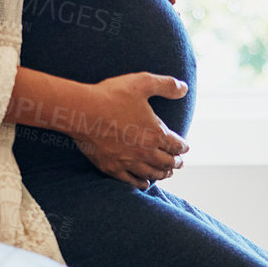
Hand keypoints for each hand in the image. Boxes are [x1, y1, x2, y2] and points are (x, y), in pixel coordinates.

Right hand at [68, 71, 189, 188]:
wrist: (82, 112)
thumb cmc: (112, 96)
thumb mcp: (142, 83)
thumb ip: (166, 85)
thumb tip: (184, 88)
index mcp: (156, 133)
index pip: (176, 145)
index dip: (183, 147)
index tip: (184, 148)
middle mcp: (145, 151)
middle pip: (166, 162)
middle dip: (175, 162)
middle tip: (179, 163)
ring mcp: (128, 162)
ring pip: (151, 173)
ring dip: (162, 174)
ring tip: (166, 174)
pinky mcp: (112, 168)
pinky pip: (131, 180)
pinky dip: (141, 183)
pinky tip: (145, 183)